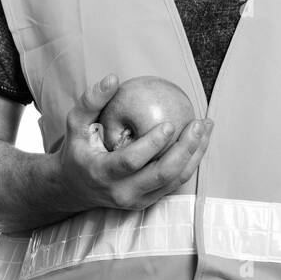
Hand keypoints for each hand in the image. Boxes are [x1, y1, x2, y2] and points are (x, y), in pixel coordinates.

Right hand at [57, 73, 212, 211]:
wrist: (74, 188)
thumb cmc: (77, 149)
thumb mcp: (76, 124)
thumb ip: (92, 101)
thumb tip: (113, 78)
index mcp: (102, 173)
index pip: (131, 161)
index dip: (152, 144)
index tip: (170, 124)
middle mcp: (121, 192)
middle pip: (161, 174)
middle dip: (185, 149)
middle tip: (198, 123)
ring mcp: (137, 200)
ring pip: (174, 180)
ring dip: (195, 154)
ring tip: (206, 127)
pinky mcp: (148, 201)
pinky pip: (176, 182)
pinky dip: (191, 161)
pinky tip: (200, 139)